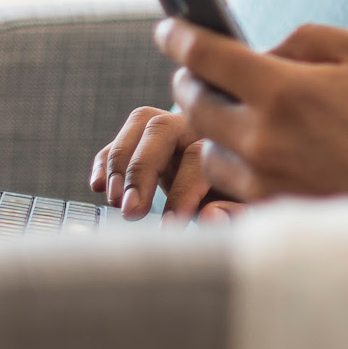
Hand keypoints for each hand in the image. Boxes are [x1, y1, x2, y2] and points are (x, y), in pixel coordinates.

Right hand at [89, 107, 232, 221]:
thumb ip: (235, 213)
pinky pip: (123, 136)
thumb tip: (210, 216)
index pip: (199, 158)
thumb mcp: (249, 208)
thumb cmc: (244, 194)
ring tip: (114, 200)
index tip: (169, 226)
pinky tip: (97, 185)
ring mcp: (173, 124)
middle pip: (162, 130)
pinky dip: (106, 159)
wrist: (241, 177)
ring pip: (141, 122)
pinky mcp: (149, 135)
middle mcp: (199, 125)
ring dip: (119, 162)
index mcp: (226, 141)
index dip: (181, 193)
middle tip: (130, 211)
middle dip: (140, 171)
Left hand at [157, 19, 347, 200]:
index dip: (180, 35)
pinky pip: (227, 180)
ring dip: (216, 124)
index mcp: (286, 90)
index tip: (169, 28)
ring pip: (206, 144)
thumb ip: (308, 38)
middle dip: (193, 79)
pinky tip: (260, 149)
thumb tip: (261, 51)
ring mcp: (262, 179)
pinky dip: (234, 159)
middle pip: (193, 101)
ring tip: (243, 114)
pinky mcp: (269, 209)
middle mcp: (263, 137)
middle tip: (207, 71)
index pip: (205, 55)